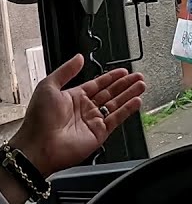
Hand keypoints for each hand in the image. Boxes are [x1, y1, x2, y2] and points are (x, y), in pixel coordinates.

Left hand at [8, 55, 144, 178]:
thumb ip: (66, 71)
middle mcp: (84, 109)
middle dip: (125, 84)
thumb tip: (79, 58)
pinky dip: (128, 110)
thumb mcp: (48, 86)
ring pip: (116, 105)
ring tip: (142, 85)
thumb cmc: (38, 118)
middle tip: (138, 76)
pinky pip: (117, 119)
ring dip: (130, 95)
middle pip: (110, 93)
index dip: (111, 77)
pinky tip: (137, 101)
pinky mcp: (100, 133)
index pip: (97, 84)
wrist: (38, 146)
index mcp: (72, 97)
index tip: (123, 71)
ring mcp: (93, 121)